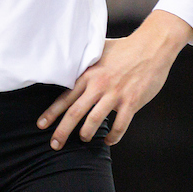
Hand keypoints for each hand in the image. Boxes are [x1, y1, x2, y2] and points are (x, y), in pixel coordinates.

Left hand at [37, 10, 192, 148]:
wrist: (151, 47)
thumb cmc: (124, 48)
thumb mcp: (98, 52)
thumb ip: (85, 62)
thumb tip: (71, 63)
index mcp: (88, 74)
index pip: (64, 97)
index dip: (51, 113)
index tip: (41, 125)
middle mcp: (98, 85)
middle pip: (75, 113)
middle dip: (62, 131)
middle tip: (55, 144)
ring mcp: (115, 94)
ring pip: (94, 120)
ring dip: (86, 133)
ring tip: (84, 139)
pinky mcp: (132, 101)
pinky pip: (120, 125)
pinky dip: (114, 136)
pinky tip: (109, 140)